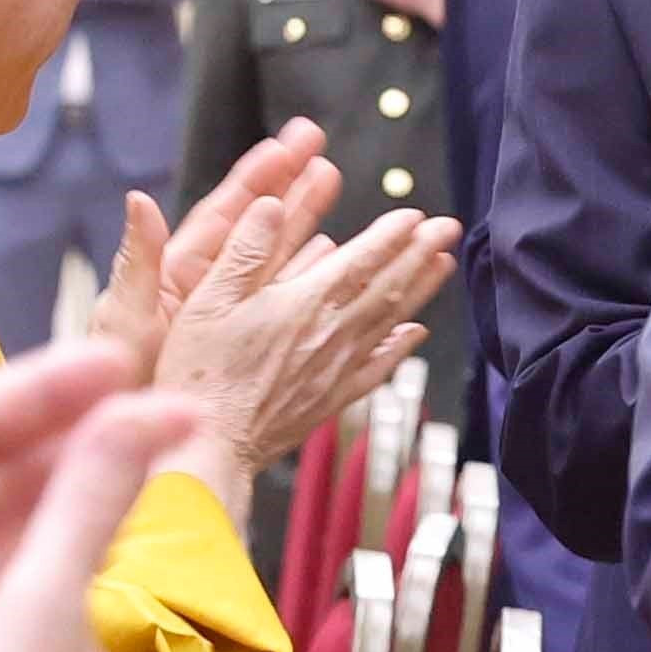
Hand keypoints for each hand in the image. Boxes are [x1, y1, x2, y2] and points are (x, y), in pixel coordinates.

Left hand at [0, 342, 135, 651]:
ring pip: (18, 523)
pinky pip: (15, 592)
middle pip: (3, 467)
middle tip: (175, 410)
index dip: (38, 393)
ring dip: (87, 488)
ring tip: (166, 457)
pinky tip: (114, 544)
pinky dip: (65, 559)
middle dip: (86, 431)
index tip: (117, 366)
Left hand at [88, 121, 329, 380]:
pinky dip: (322, 290)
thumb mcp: (122, 319)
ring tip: (338, 196)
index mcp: (180, 272)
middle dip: (293, 188)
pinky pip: (294, 311)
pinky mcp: (253, 349)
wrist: (133, 445)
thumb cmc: (115, 385)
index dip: (260, 177)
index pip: (227, 212)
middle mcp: (211, 289)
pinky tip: (348, 274)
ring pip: (283, 264)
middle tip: (322, 151)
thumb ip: (136, 260)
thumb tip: (137, 201)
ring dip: (312, 228)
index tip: (291, 144)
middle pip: (261, 228)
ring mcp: (235, 318)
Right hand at [153, 193, 459, 494]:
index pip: (362, 259)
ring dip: (420, 289)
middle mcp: (332, 333)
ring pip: (391, 320)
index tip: (416, 215)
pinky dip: (401, 346)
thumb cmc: (202, 374)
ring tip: (444, 265)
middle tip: (448, 228)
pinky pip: (379, 366)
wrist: (213, 445)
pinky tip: (415, 333)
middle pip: (388, 284)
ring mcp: (338, 368)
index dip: (391, 234)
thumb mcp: (207, 300)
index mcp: (305, 303)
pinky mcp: (333, 397)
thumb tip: (270, 206)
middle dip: (420, 252)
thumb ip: (245, 250)